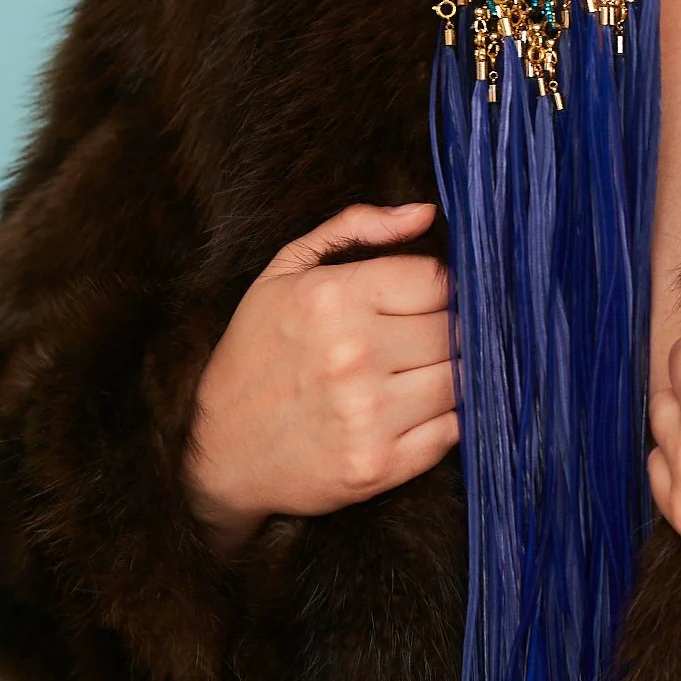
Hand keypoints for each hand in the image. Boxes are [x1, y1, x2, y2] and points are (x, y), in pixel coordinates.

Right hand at [182, 203, 456, 554]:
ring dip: (450, 374)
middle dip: (448, 330)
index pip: (438, 280)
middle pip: (455, 329)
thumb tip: (425, 213)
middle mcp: (352, 354)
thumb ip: (354, 228)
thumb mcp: (285, 272)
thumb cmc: (257, 353)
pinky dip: (444, 419)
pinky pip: (452, 431)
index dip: (442, 288)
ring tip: (418, 373)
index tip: (428, 299)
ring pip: (460, 380)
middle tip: (423, 339)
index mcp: (331, 298)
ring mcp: (367, 415)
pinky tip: (415, 410)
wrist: (220, 452)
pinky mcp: (378, 466)